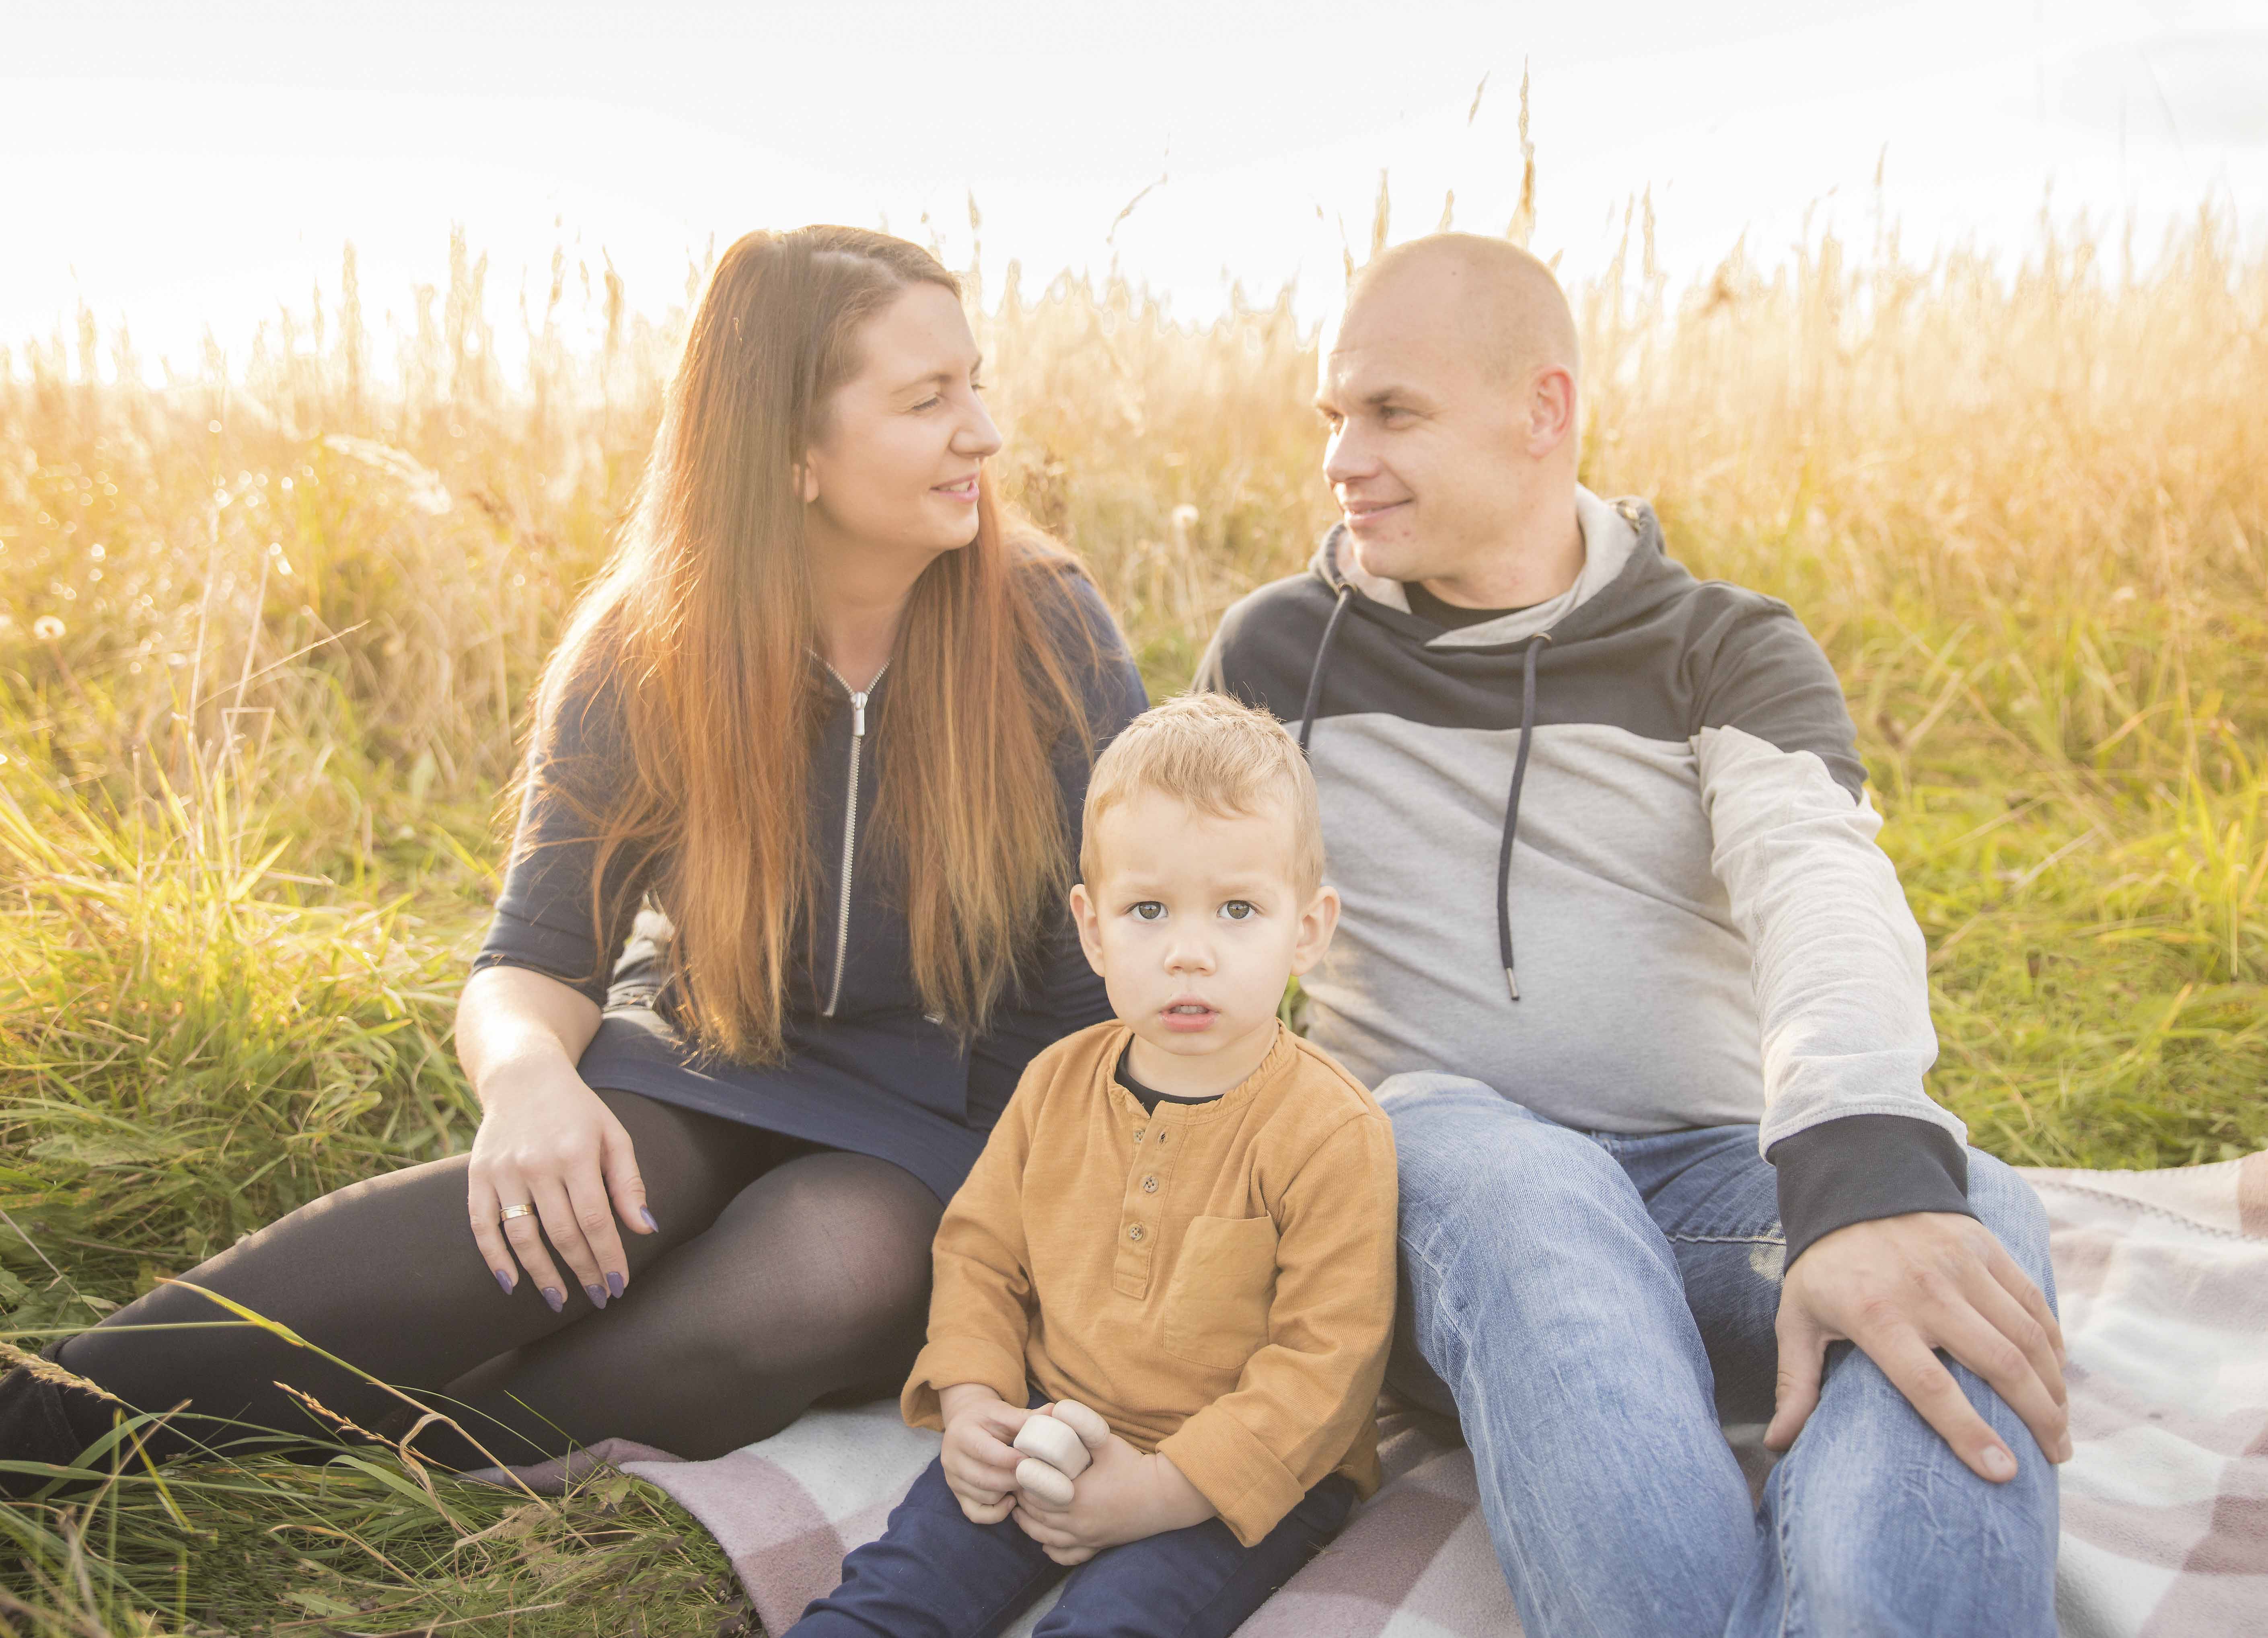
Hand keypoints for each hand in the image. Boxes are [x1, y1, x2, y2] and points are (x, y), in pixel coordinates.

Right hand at [466, 1058, 653, 1312]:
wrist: (523, 1077)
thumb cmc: (578, 1111)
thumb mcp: (613, 1136)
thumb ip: (628, 1183)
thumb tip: (645, 1228)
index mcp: (576, 1153)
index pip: (595, 1219)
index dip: (608, 1256)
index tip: (619, 1284)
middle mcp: (537, 1164)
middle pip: (561, 1233)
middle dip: (582, 1271)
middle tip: (597, 1297)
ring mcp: (503, 1171)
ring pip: (521, 1236)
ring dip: (541, 1275)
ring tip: (559, 1300)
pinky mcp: (478, 1176)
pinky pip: (482, 1226)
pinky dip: (494, 1258)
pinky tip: (511, 1283)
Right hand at [939, 1385, 1037, 1524]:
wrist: (964, 1422)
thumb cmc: (987, 1417)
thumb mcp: (1003, 1411)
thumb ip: (1027, 1416)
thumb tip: (1054, 1411)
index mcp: (962, 1433)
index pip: (985, 1451)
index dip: (1010, 1459)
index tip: (1031, 1460)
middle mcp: (951, 1458)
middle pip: (984, 1478)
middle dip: (1014, 1479)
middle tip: (1034, 1474)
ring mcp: (952, 1479)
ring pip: (984, 1497)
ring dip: (1008, 1492)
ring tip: (1024, 1481)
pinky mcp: (957, 1494)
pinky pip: (976, 1514)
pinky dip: (996, 1512)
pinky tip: (1010, 1500)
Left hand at [1012, 1429, 1213, 1564]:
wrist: (1165, 1496)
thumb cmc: (1134, 1466)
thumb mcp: (1106, 1442)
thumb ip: (1081, 1424)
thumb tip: (1057, 1408)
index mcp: (1076, 1498)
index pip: (1035, 1495)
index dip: (1022, 1484)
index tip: (1018, 1472)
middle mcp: (1078, 1523)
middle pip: (1037, 1517)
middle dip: (1023, 1503)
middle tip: (1016, 1488)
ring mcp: (1088, 1537)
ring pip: (1047, 1538)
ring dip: (1030, 1526)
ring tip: (1021, 1512)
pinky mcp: (1098, 1545)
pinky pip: (1068, 1556)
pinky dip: (1053, 1550)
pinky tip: (1045, 1541)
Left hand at [1769, 1211, 2069, 1481]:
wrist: (1852, 1183)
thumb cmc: (1824, 1264)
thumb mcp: (1797, 1318)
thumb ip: (1796, 1383)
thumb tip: (1779, 1444)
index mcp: (1876, 1316)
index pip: (1930, 1387)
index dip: (1968, 1433)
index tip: (2003, 1473)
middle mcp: (1926, 1291)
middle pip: (1999, 1364)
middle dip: (2038, 1418)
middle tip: (2054, 1458)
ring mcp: (1962, 1266)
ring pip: (2027, 1335)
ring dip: (2053, 1387)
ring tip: (2061, 1428)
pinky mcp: (1985, 1246)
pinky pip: (2032, 1300)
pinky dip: (2052, 1340)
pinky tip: (2057, 1374)